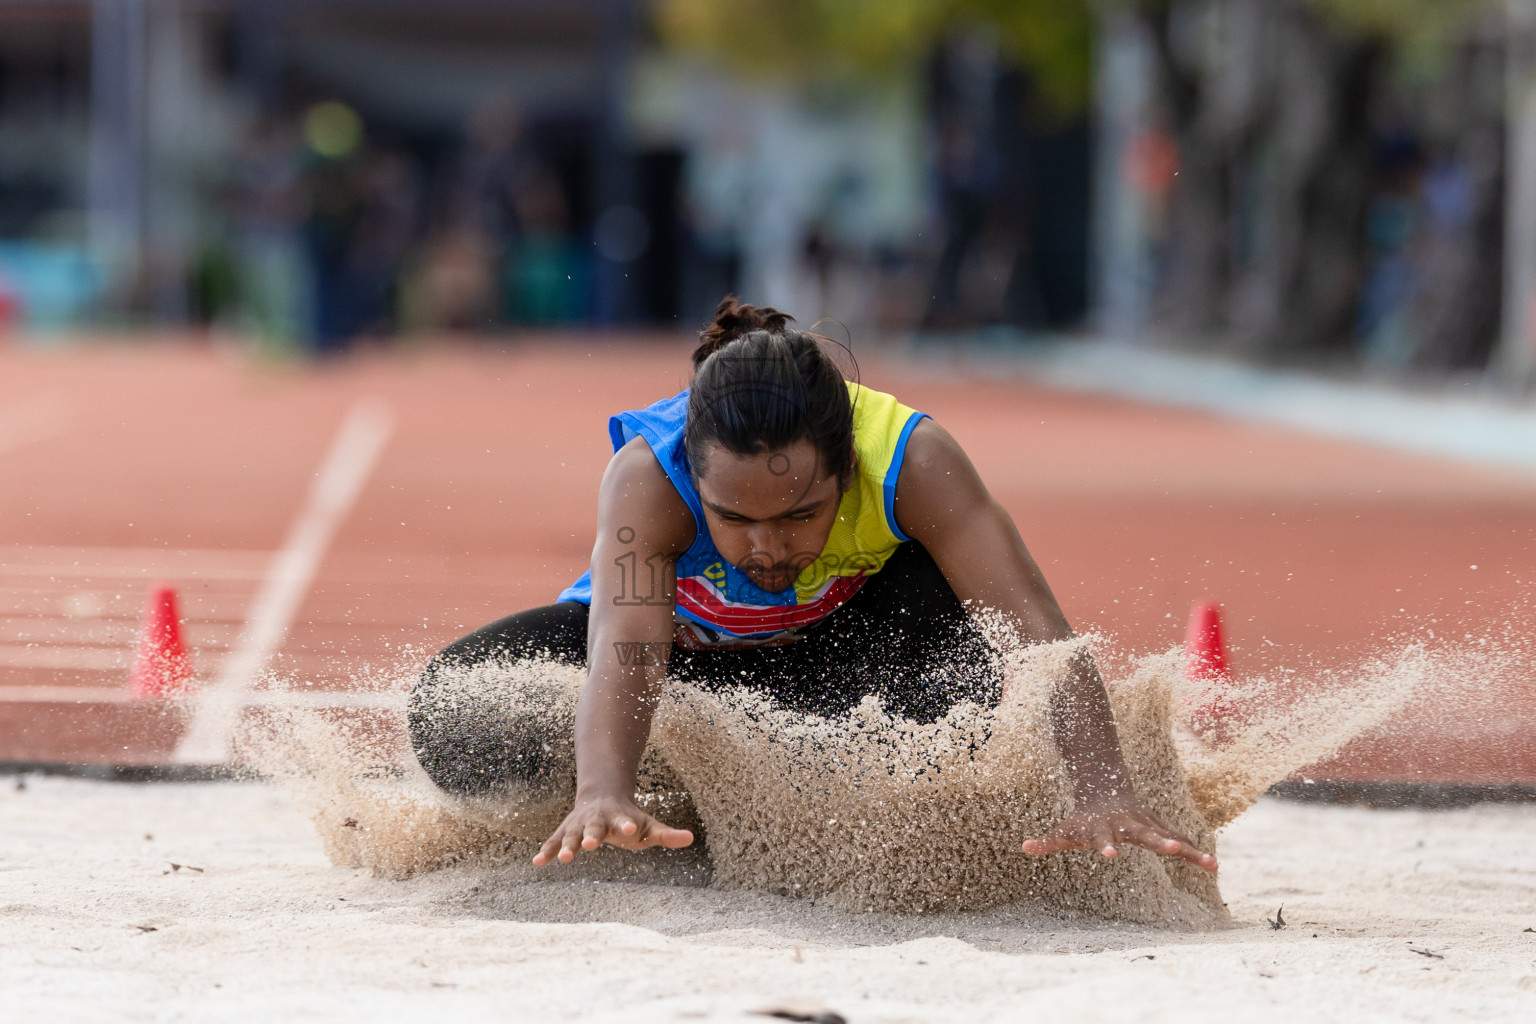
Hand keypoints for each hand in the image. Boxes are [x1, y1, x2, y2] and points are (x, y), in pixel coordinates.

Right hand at [532, 791, 693, 865]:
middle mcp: (597, 819)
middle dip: (592, 836)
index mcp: (619, 817)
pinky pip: (554, 841)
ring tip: (563, 859)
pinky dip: (546, 851)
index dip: (628, 824)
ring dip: (566, 846)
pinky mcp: (565, 831)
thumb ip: (667, 834)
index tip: (632, 827)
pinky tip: (537, 862)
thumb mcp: (650, 825)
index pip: (626, 821)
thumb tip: (691, 838)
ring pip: (571, 835)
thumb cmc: (630, 817)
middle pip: (594, 828)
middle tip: (592, 845)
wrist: (602, 797)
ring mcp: (579, 825)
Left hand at [1022, 793, 1216, 871]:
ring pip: (1170, 836)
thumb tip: (1024, 847)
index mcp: (1104, 828)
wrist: (1106, 788)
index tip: (1110, 855)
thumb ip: (1048, 840)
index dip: (1105, 845)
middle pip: (1143, 834)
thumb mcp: (1065, 829)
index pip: (1103, 838)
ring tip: (1209, 864)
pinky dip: (1195, 852)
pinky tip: (1213, 867)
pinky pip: (1180, 841)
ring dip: (1188, 849)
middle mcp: (1128, 825)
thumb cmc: (1083, 818)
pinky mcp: (1160, 827)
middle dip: (1158, 842)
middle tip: (1173, 849)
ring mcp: (1147, 824)